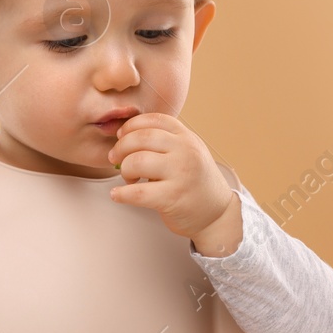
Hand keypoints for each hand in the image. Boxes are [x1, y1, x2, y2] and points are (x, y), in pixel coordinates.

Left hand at [106, 112, 238, 245]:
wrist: (217, 213)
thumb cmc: (194, 182)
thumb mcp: (187, 153)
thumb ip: (164, 142)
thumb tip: (123, 136)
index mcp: (187, 137)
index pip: (154, 120)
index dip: (131, 126)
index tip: (121, 136)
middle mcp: (186, 151)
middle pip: (141, 137)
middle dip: (121, 147)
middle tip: (115, 158)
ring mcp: (181, 174)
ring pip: (137, 162)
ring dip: (124, 169)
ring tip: (128, 179)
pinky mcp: (173, 197)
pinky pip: (138, 192)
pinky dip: (121, 194)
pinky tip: (117, 195)